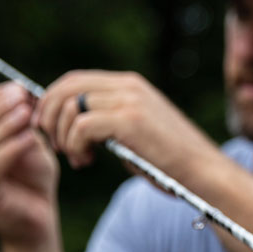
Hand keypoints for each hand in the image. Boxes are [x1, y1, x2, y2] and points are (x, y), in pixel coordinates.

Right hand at [0, 83, 58, 246]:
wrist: (38, 226)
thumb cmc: (34, 186)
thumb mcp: (30, 149)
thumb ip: (23, 127)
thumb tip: (23, 96)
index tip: (19, 87)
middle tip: (22, 95)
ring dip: (5, 125)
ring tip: (27, 112)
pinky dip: (10, 148)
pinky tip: (28, 137)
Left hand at [33, 70, 214, 177]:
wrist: (203, 172)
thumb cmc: (171, 161)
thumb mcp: (136, 132)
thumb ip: (109, 121)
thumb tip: (73, 124)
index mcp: (130, 85)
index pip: (75, 80)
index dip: (52, 101)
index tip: (49, 129)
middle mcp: (129, 86)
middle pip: (66, 87)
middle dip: (49, 116)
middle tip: (53, 144)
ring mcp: (130, 101)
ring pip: (70, 106)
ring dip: (62, 135)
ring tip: (76, 159)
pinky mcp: (130, 120)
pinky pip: (81, 125)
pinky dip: (74, 145)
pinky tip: (85, 161)